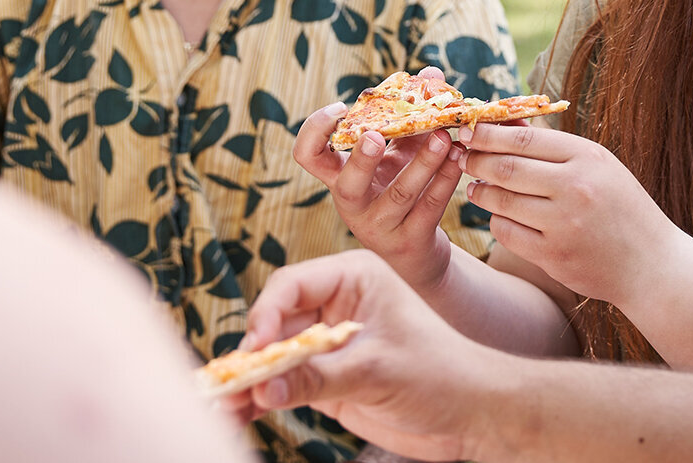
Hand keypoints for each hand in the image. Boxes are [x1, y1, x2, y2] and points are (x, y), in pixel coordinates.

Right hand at [226, 250, 509, 460]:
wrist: (472, 413)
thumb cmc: (440, 373)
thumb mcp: (378, 370)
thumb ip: (320, 377)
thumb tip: (263, 387)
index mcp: (353, 278)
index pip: (292, 286)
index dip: (266, 315)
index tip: (253, 349)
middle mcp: (335, 306)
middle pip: (274, 323)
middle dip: (250, 355)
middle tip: (225, 382)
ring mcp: (327, 344)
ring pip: (272, 358)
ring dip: (247, 381)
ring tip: (220, 405)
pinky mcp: (325, 379)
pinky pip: (282, 385)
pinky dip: (260, 400)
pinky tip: (239, 415)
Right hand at [293, 78, 468, 292]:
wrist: (416, 252)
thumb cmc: (400, 188)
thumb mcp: (398, 152)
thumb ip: (410, 115)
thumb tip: (430, 74)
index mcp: (339, 177)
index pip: (307, 156)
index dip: (314, 131)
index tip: (339, 109)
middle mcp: (353, 204)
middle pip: (347, 185)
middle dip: (362, 160)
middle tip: (376, 135)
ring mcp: (381, 226)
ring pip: (399, 195)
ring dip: (424, 163)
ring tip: (444, 137)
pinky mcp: (411, 240)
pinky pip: (429, 208)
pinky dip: (446, 180)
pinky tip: (460, 158)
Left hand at [461, 123, 692, 310]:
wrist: (652, 265)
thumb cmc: (622, 208)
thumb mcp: (599, 167)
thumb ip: (554, 148)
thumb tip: (503, 125)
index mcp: (588, 157)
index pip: (524, 139)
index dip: (488, 133)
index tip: (468, 129)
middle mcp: (575, 187)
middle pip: (506, 167)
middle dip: (476, 160)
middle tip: (464, 157)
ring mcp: (564, 224)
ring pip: (501, 200)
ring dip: (481, 192)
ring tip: (477, 187)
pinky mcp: (554, 256)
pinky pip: (507, 232)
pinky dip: (497, 221)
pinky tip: (501, 216)